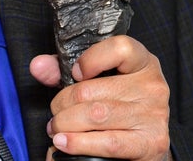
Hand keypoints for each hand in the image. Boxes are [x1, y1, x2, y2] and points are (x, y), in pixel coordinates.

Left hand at [30, 36, 170, 160]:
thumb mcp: (95, 79)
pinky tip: (65, 143)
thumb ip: (63, 70)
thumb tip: (39, 66)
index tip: (75, 74)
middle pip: (92, 89)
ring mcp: (154, 115)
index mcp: (142, 62)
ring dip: (66, 124)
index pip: (120, 48)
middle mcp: (152, 86)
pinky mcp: (151, 143)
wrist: (145, 140)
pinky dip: (79, 143)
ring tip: (57, 129)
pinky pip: (108, 142)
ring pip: (95, 115)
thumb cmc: (117, 103)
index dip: (91, 60)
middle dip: (62, 104)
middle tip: (55, 113)